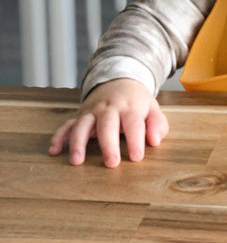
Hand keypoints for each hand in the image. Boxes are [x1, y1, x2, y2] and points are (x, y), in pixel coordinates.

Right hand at [48, 78, 168, 167]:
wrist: (120, 79)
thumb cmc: (137, 102)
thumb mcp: (152, 109)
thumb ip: (157, 125)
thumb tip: (155, 140)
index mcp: (130, 106)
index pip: (133, 123)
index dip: (136, 140)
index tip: (137, 157)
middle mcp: (109, 107)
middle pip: (107, 124)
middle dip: (108, 143)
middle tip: (111, 163)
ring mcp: (93, 111)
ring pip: (83, 124)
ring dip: (78, 142)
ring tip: (77, 161)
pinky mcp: (80, 115)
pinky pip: (67, 125)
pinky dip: (59, 137)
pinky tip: (54, 151)